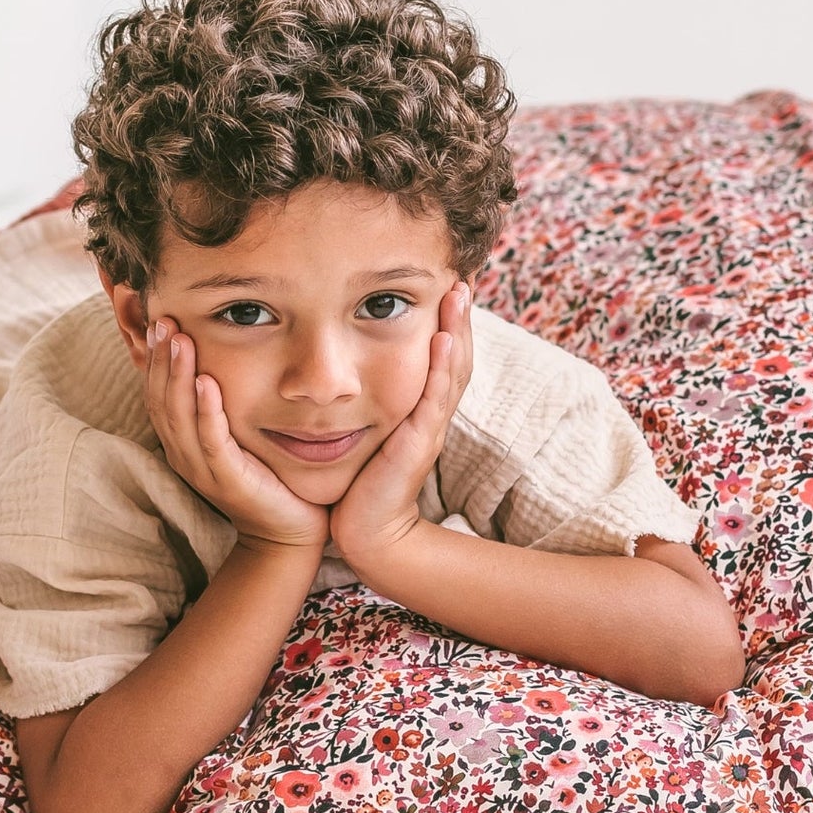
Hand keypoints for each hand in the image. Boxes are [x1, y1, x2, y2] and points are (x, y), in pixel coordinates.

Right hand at [145, 319, 326, 551]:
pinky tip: (207, 381)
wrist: (286, 530)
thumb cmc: (267, 478)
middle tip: (162, 319)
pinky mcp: (228, 479)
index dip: (154, 359)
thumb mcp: (238, 435)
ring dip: (178, 375)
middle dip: (160, 358)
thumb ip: (223, 405)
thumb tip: (218, 362)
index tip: (158, 322)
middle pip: (161, 400)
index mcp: (182, 443)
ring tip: (179, 340)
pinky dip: (206, 410)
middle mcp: (184, 455)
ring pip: (179, 417)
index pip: (157, 395)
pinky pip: (211, 440)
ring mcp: (203, 469)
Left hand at [330, 282, 474, 569]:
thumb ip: (368, 410)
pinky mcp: (418, 444)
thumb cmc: (362, 488)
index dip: (448, 326)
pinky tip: (443, 339)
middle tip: (462, 279)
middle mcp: (431, 418)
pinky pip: (434, 399)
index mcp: (420, 413)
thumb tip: (350, 382)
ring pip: (452, 372)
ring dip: (458, 331)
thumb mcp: (368, 438)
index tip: (447, 288)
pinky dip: (441, 368)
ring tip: (459, 294)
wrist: (368, 533)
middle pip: (456, 359)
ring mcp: (428, 429)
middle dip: (461, 318)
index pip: (441, 361)